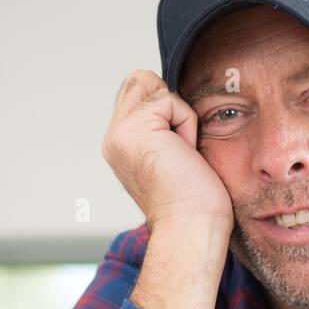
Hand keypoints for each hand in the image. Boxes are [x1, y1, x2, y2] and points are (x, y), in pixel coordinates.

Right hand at [100, 71, 234, 308]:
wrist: (192, 228)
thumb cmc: (195, 202)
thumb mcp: (172, 156)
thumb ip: (161, 127)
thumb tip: (170, 100)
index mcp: (120, 145)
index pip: (137, 92)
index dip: (165, 107)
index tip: (178, 147)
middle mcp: (113, 138)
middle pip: (141, 80)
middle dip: (169, 104)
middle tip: (180, 147)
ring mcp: (120, 133)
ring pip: (154, 86)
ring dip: (178, 115)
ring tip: (181, 152)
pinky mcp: (135, 129)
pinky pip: (171, 101)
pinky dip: (186, 124)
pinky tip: (184, 154)